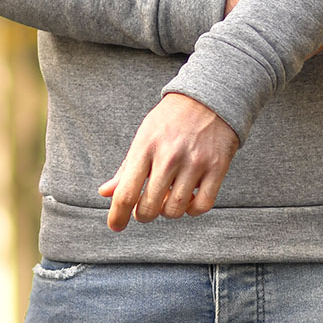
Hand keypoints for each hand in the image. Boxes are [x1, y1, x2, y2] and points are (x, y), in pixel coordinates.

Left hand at [98, 93, 238, 231]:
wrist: (209, 97)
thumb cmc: (171, 119)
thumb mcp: (144, 135)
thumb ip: (126, 167)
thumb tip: (105, 193)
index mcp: (146, 146)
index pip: (126, 193)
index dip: (117, 215)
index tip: (115, 225)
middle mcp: (169, 155)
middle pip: (149, 207)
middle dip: (144, 214)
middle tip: (145, 208)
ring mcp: (195, 162)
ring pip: (175, 210)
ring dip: (168, 211)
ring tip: (169, 197)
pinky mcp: (217, 167)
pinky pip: (202, 206)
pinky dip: (192, 210)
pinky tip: (189, 198)